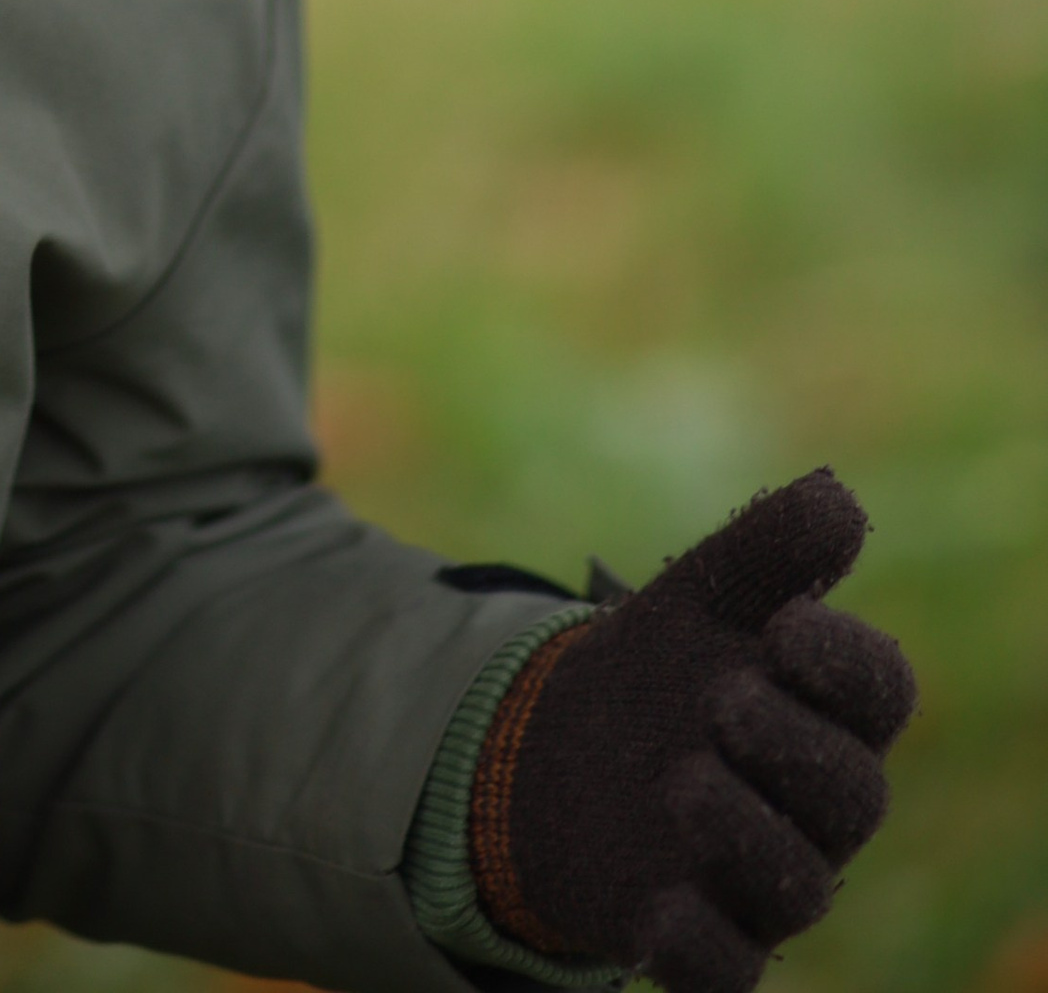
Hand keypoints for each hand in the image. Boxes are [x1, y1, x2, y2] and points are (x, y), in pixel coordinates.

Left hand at [471, 468, 914, 992]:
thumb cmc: (661, 664)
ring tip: (680, 780)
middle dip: (793, 746)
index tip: (785, 625)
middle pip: (850, 796)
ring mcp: (761, 881)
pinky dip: (699, 948)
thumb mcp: (700, 593)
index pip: (881, 696)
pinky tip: (657, 914)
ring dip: (745, 834)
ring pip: (795, 886)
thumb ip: (768, 547)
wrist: (560, 749)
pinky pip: (726, 970)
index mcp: (828, 711)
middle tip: (720, 698)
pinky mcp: (704, 940)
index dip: (848, 666)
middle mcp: (814, 806)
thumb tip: (837, 497)